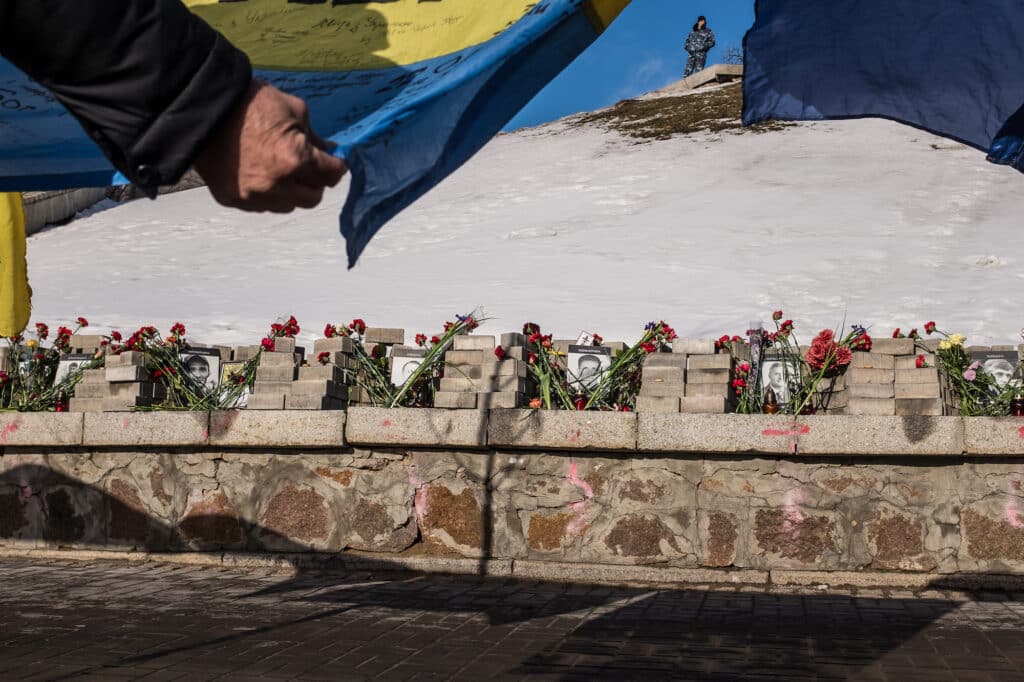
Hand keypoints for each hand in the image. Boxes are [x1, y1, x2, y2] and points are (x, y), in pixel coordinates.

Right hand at [195, 80, 346, 212]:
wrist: (200, 107)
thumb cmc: (249, 102)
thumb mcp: (293, 109)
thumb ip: (315, 136)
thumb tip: (329, 151)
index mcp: (295, 160)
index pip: (332, 175)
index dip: (336, 165)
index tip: (334, 161)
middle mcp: (277, 185)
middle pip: (313, 197)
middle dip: (315, 180)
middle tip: (307, 164)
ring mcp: (253, 197)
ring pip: (288, 205)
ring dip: (291, 190)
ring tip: (280, 168)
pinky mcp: (233, 200)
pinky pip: (262, 206)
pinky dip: (267, 194)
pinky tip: (259, 173)